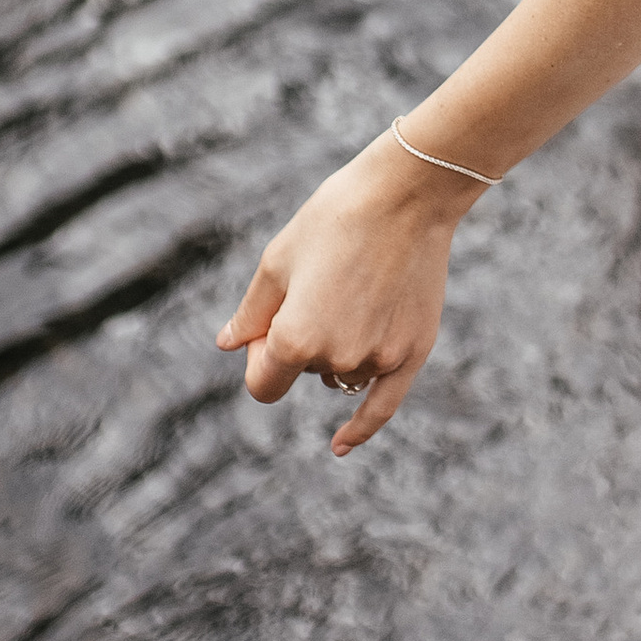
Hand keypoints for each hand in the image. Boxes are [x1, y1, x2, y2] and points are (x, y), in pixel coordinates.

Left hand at [216, 135, 461, 454]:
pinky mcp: (413, 352)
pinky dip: (359, 428)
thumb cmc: (334, 219)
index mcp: (295, 339)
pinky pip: (382, 406)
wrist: (407, 195)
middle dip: (301, 340)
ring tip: (349, 293)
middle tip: (321, 282)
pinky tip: (340, 446)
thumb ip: (251, 313)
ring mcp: (378, 359)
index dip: (260, 356)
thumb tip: (227, 345)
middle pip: (305, 372)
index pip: (263, 383)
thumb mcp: (277, 261)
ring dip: (334, 352)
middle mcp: (337, 358)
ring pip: (341, 375)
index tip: (270, 322)